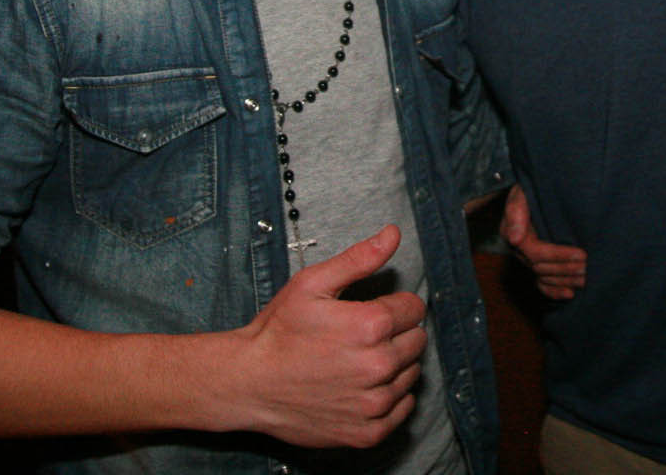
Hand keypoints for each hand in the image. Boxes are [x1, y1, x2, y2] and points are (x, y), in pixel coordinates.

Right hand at [227, 225, 427, 447]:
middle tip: (363, 337)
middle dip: (397, 334)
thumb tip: (393, 234)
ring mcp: (373, 403)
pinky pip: (401, 410)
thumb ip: (359, 259)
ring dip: (394, 366)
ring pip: (411, 375)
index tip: (372, 311)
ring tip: (358, 361)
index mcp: (371, 326)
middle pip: (417, 341)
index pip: (414, 309)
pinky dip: (389, 399)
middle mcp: (379, 366)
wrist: (248, 383)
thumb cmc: (278, 332)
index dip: (394, 306)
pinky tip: (362, 388)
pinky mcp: (367, 432)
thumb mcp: (312, 284)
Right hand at [502, 185, 586, 300]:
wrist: (535, 188)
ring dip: (565, 281)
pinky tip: (570, 294)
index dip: (559, 255)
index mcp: (513, 232)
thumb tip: (515, 239)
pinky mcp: (536, 263)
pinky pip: (541, 284)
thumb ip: (516, 210)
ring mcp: (526, 258)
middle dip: (567, 269)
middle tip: (590, 268)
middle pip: (542, 268)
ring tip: (587, 280)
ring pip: (544, 278)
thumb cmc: (531, 187)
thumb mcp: (521, 192)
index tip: (582, 253)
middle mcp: (519, 249)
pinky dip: (554, 292)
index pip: (537, 252)